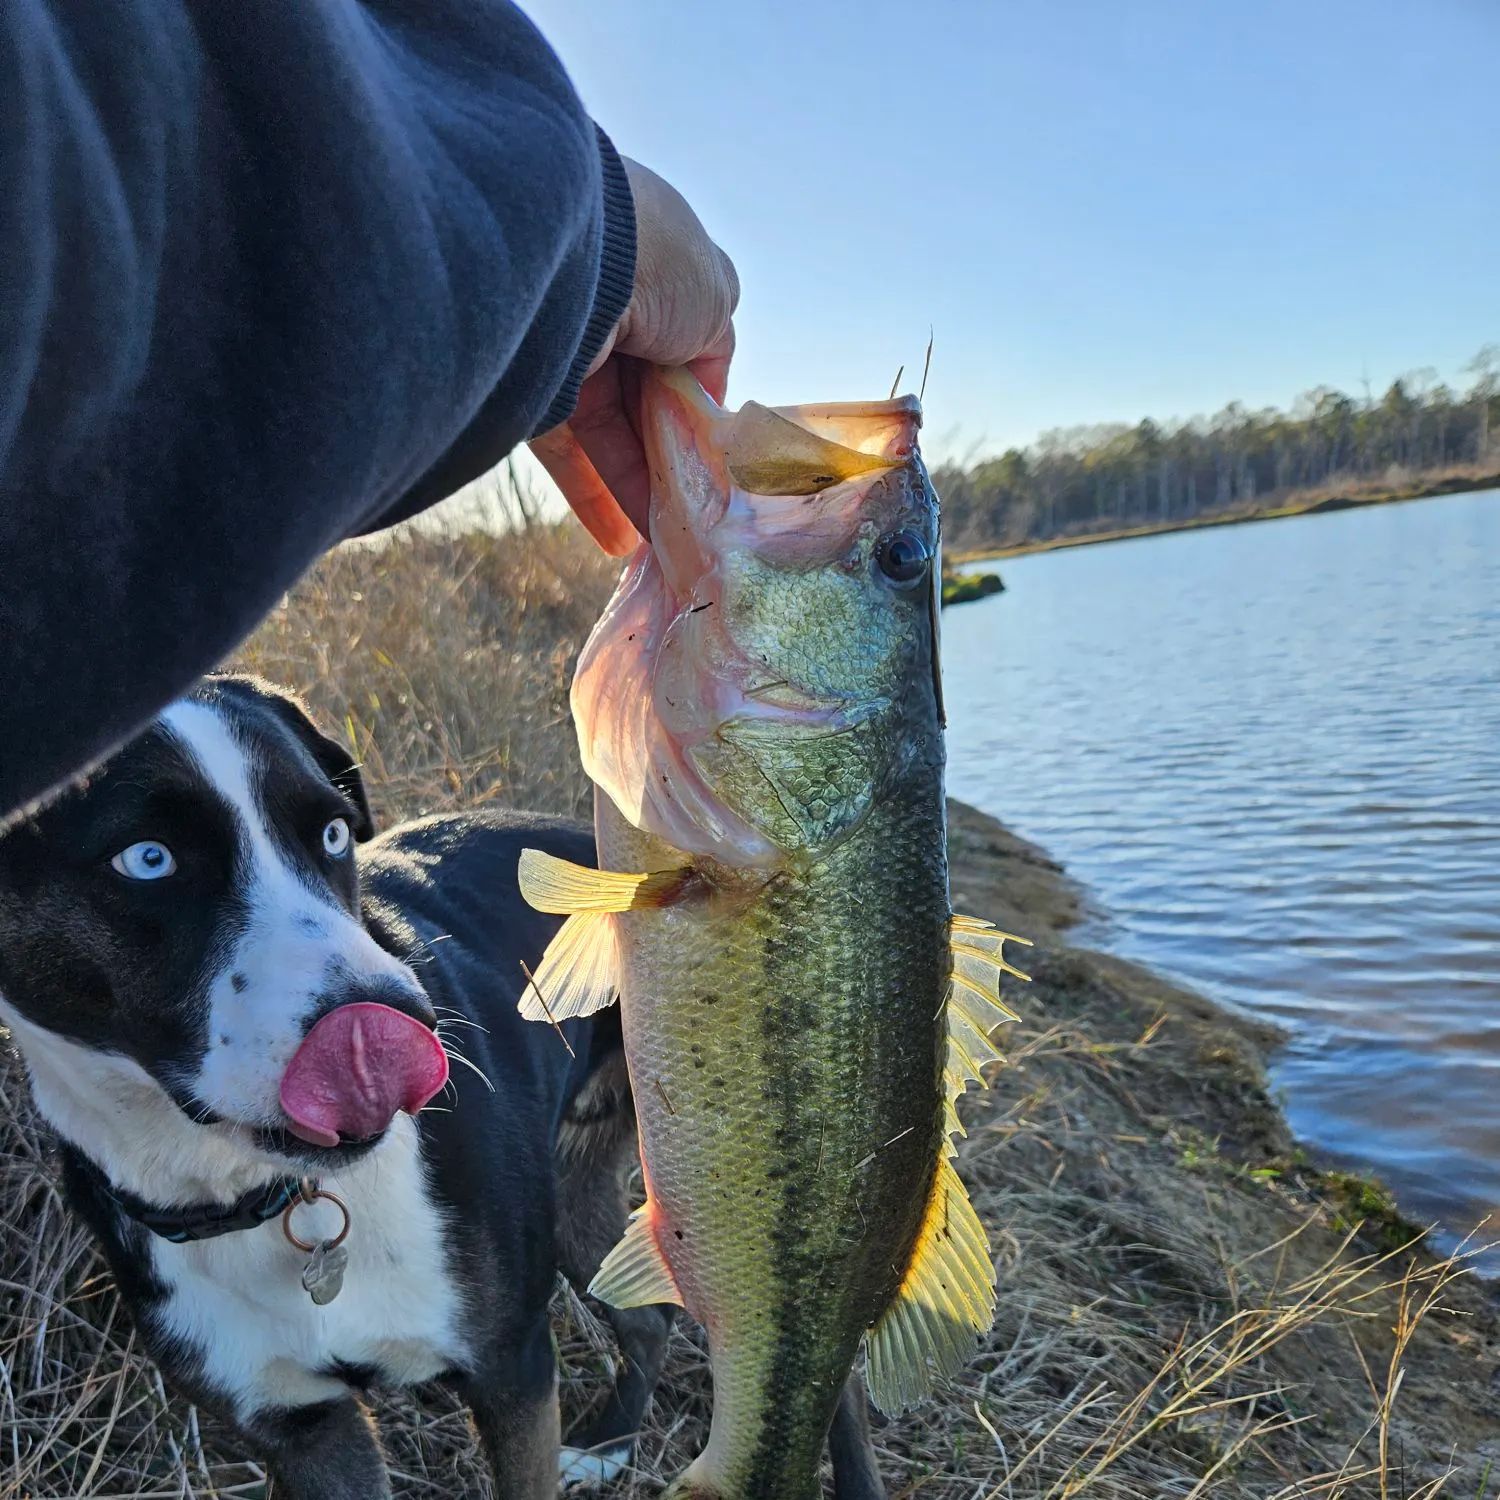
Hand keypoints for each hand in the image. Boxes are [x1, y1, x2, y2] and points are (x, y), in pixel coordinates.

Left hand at [532, 159, 737, 553]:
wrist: (565, 256)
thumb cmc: (657, 263)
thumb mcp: (717, 298)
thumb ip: (716, 342)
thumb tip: (704, 391)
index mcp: (656, 269)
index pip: (686, 348)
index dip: (700, 404)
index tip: (717, 456)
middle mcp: (606, 305)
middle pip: (645, 398)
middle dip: (669, 455)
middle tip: (694, 510)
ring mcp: (564, 349)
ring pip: (608, 432)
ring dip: (637, 487)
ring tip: (664, 540)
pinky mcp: (525, 390)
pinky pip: (566, 452)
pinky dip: (592, 498)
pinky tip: (621, 541)